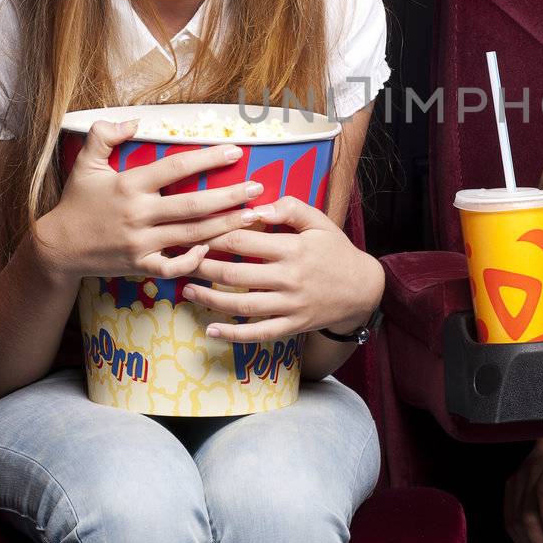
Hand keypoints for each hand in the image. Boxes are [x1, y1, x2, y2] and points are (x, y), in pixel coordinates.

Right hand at [35, 119, 265, 283]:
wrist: (58, 247)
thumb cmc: (77, 201)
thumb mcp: (86, 163)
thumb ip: (105, 134)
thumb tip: (134, 121)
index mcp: (130, 185)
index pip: (176, 167)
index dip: (208, 158)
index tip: (235, 150)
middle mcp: (139, 214)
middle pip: (194, 205)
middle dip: (230, 196)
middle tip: (258, 188)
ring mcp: (141, 243)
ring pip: (192, 236)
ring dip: (225, 226)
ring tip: (252, 216)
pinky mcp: (141, 265)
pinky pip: (174, 266)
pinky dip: (194, 260)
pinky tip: (213, 248)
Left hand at [181, 195, 383, 343]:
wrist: (363, 289)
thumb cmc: (336, 251)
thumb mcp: (320, 222)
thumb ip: (290, 209)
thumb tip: (256, 207)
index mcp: (293, 249)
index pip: (243, 241)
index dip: (213, 236)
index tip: (192, 233)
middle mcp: (289, 278)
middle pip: (235, 274)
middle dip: (202, 267)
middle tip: (179, 261)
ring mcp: (290, 305)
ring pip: (242, 306)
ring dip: (210, 299)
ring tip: (187, 290)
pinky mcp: (292, 326)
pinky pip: (259, 334)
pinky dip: (233, 335)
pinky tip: (211, 330)